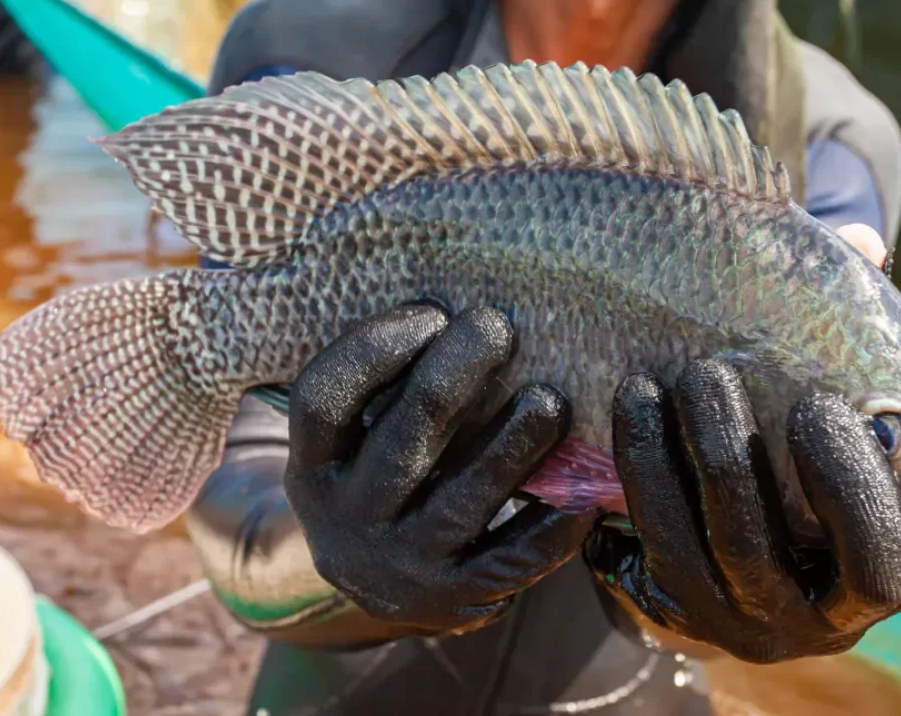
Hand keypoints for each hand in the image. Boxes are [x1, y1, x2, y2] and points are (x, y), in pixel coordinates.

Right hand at [284, 304, 594, 636]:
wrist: (384, 589)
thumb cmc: (385, 478)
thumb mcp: (356, 442)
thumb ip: (384, 387)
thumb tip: (453, 301)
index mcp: (314, 467)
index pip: (323, 402)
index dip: (371, 351)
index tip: (431, 312)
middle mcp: (348, 519)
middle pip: (400, 442)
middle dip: (450, 379)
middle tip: (497, 327)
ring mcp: (401, 564)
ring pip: (459, 502)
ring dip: (510, 447)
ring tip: (551, 400)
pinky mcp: (455, 599)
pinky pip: (508, 562)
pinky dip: (549, 531)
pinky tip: (586, 498)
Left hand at [584, 361, 900, 662]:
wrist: (677, 528)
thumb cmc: (775, 452)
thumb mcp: (822, 407)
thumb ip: (852, 335)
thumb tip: (859, 242)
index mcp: (896, 566)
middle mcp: (834, 611)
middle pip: (871, 565)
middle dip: (846, 477)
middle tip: (811, 398)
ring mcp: (752, 618)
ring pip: (740, 554)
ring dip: (716, 458)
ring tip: (683, 376)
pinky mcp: (676, 609)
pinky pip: (658, 550)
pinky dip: (642, 472)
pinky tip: (630, 401)